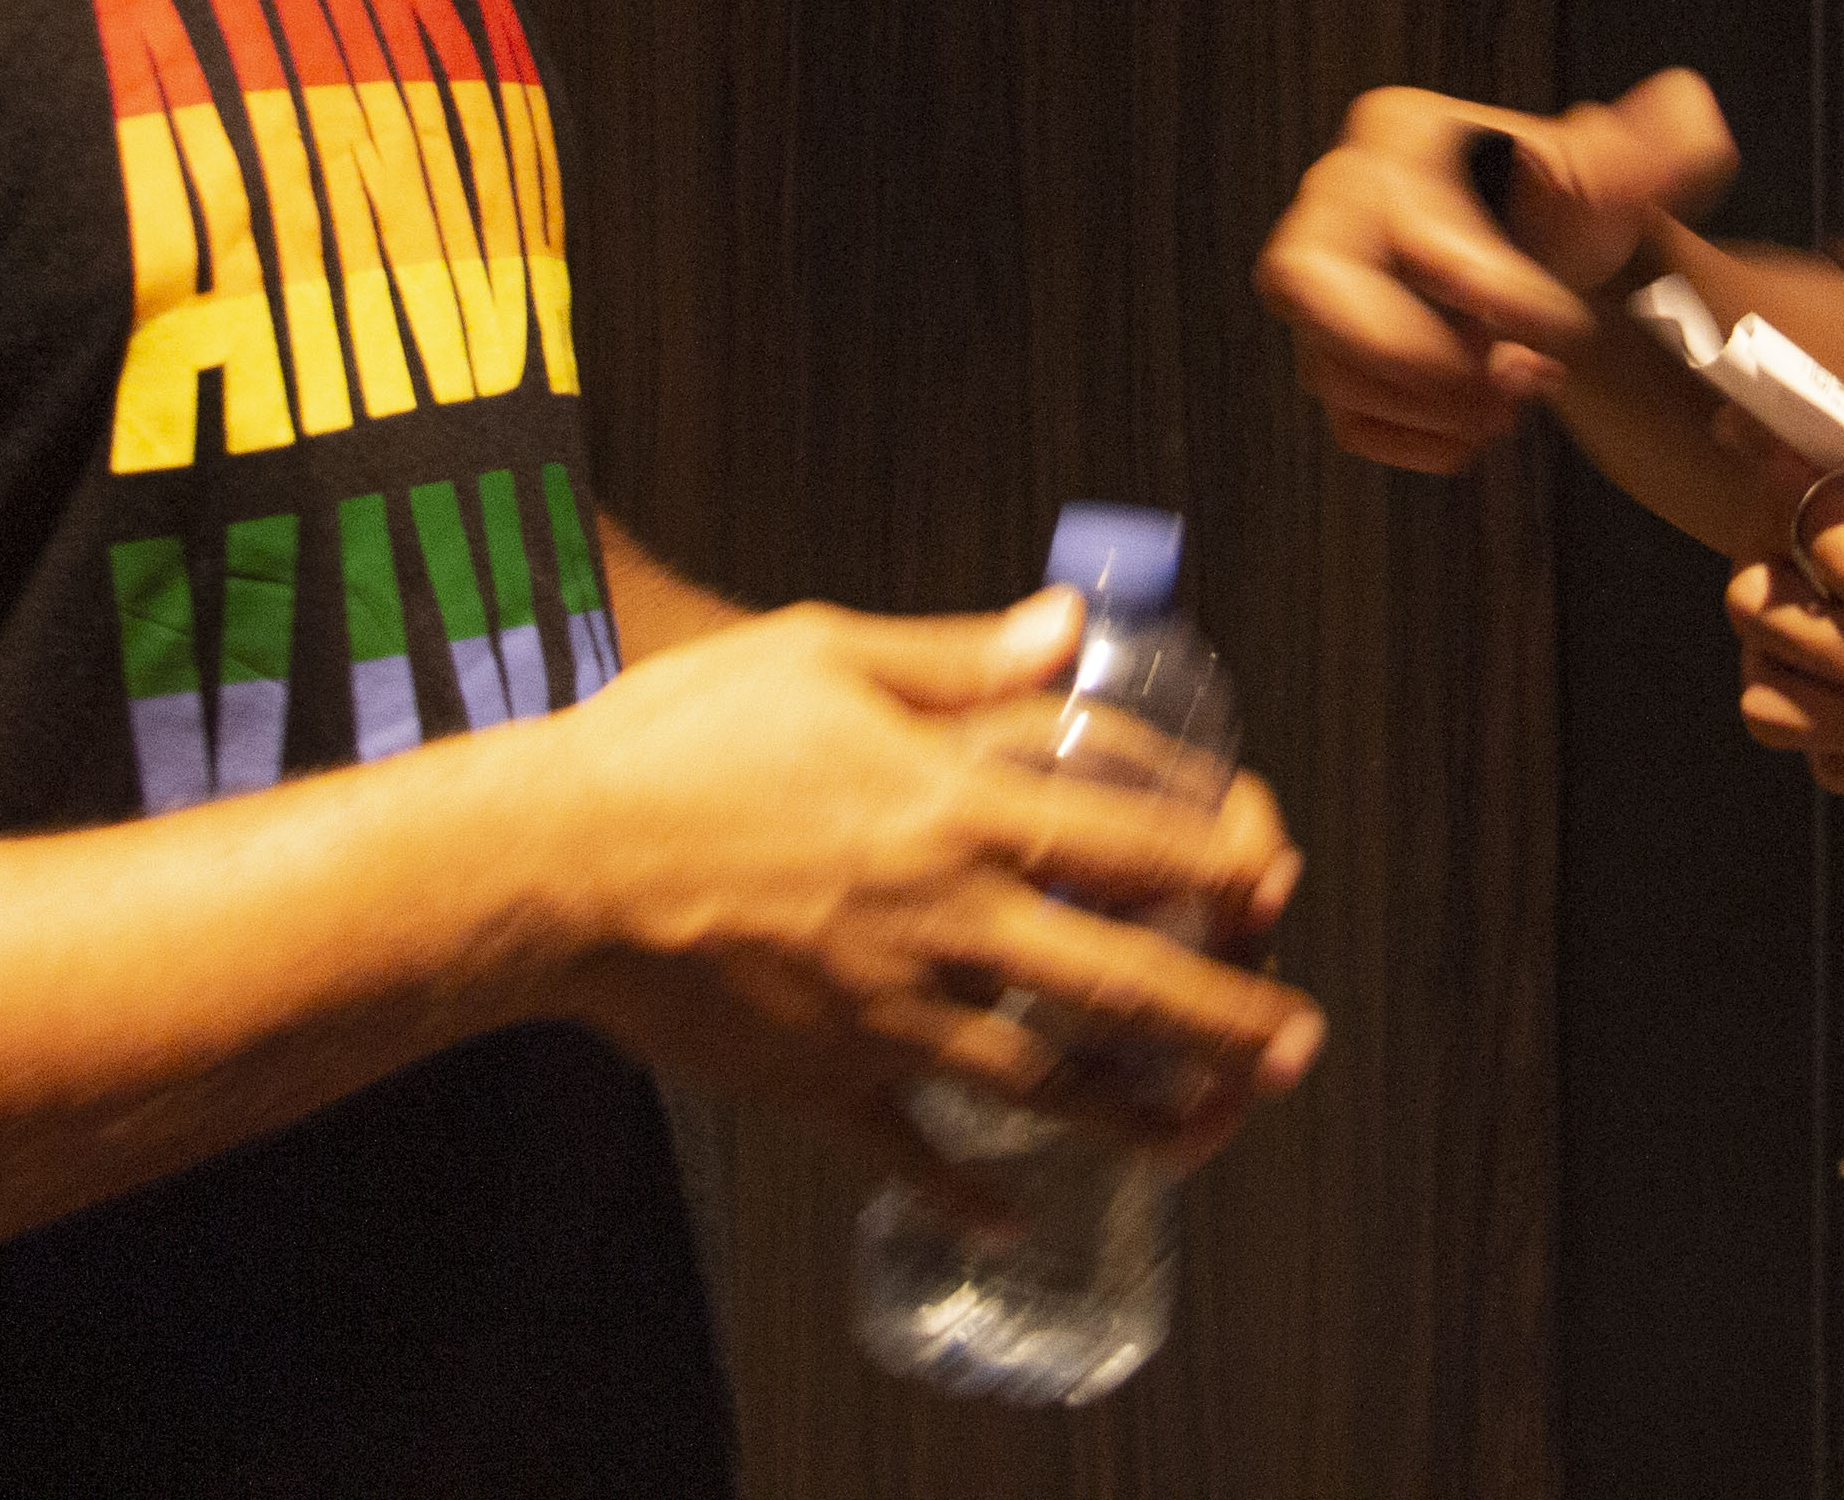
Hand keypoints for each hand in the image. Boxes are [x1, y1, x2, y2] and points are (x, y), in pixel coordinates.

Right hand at [536, 593, 1320, 1216]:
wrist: (552, 861)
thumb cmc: (677, 738)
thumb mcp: (824, 651)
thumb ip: (959, 654)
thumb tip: (1069, 627)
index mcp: (957, 802)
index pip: (1132, 833)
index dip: (1219, 854)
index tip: (1265, 869)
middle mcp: (946, 915)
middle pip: (1124, 978)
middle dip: (1225, 1015)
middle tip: (1290, 1038)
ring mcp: (890, 1009)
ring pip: (1050, 1079)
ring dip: (1142, 1112)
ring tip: (1206, 1130)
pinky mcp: (824, 1078)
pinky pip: (914, 1152)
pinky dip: (971, 1192)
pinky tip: (1017, 1215)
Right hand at [1254, 70, 1738, 471]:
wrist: (1554, 262)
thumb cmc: (1573, 208)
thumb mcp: (1619, 172)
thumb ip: (1661, 146)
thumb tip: (1691, 116)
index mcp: (1397, 138)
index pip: (1411, 229)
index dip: (1488, 292)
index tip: (1560, 325)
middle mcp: (1335, 204)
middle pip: (1308, 286)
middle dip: (1413, 353)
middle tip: (1506, 380)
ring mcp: (1322, 288)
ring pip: (1327, 364)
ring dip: (1430, 405)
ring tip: (1514, 399)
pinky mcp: (1333, 358)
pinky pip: (1346, 418)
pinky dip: (1417, 441)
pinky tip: (1480, 427)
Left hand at [1720, 387, 1843, 790]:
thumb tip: (1743, 431)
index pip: (1796, 533)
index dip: (1799, 478)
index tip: (1822, 456)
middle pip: (1761, 623)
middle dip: (1770, 555)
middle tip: (1816, 517)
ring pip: (1772, 707)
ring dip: (1779, 642)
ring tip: (1829, 591)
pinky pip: (1833, 757)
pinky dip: (1823, 706)